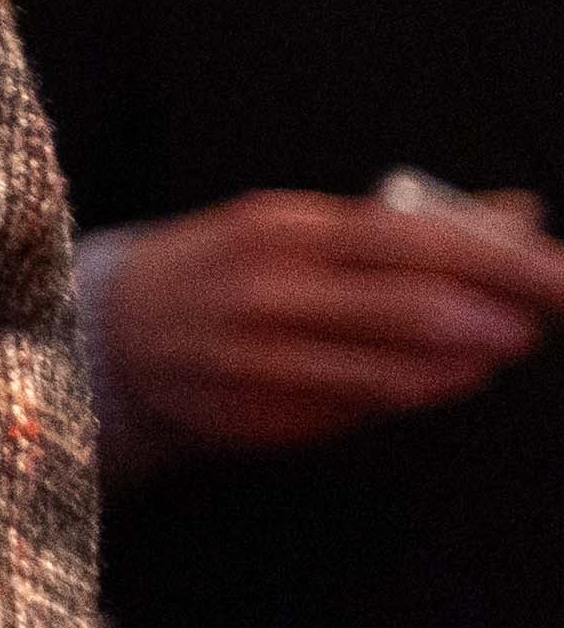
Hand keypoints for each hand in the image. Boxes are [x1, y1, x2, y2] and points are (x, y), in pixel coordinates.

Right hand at [92, 182, 563, 479]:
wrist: (109, 332)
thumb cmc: (229, 268)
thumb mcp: (305, 226)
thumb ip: (413, 221)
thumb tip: (523, 213)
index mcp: (283, 228)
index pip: (415, 239)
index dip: (500, 260)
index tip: (563, 274)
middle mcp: (266, 291)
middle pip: (412, 308)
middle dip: (495, 318)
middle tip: (539, 320)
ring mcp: (256, 359)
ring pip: (393, 370)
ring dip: (464, 364)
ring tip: (495, 350)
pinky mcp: (255, 414)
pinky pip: (359, 409)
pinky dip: (413, 392)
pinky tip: (440, 379)